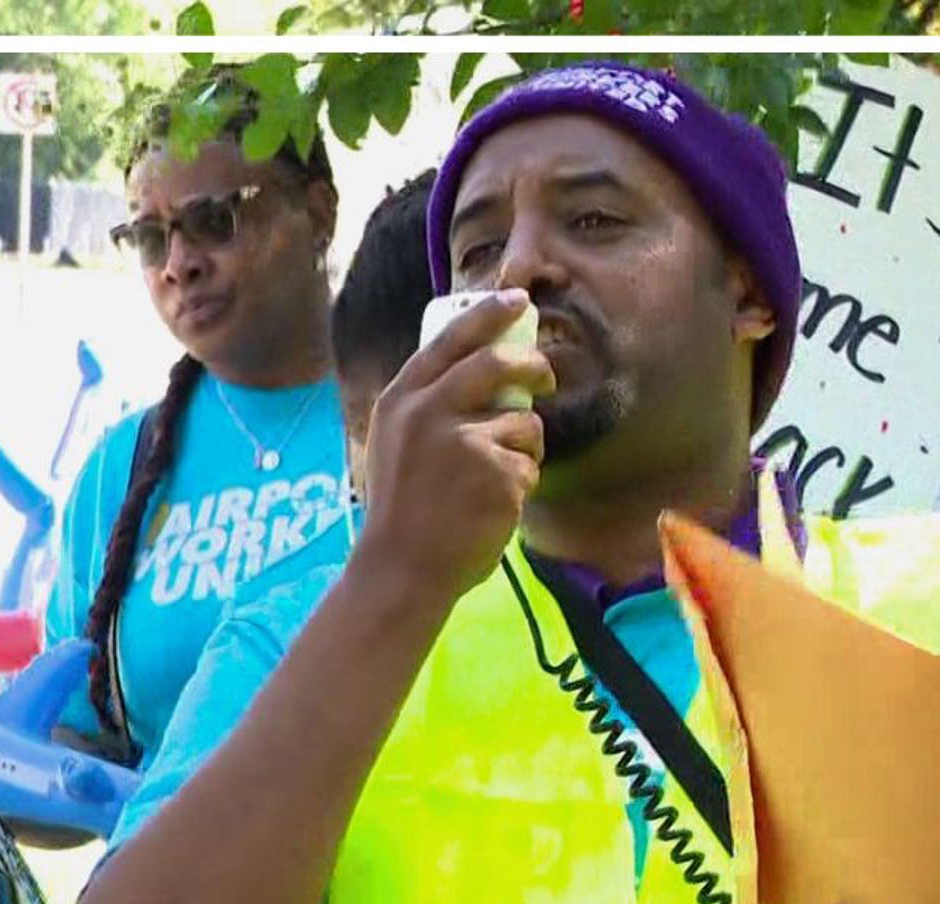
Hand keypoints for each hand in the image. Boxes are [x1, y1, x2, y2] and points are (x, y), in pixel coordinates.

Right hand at [358, 288, 555, 599]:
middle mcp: (429, 411)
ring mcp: (464, 441)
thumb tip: (479, 369)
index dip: (489, 314)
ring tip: (501, 476)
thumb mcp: (395, 442)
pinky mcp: (496, 472)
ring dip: (526, 445)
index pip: (450, 338)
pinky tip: (496, 504)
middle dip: (532, 364)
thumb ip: (426, 405)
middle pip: (497, 362)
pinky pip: (530, 462)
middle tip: (545, 375)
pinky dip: (523, 481)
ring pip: (524, 420)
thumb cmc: (402, 510)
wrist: (401, 568)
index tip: (518, 300)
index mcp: (402, 398)